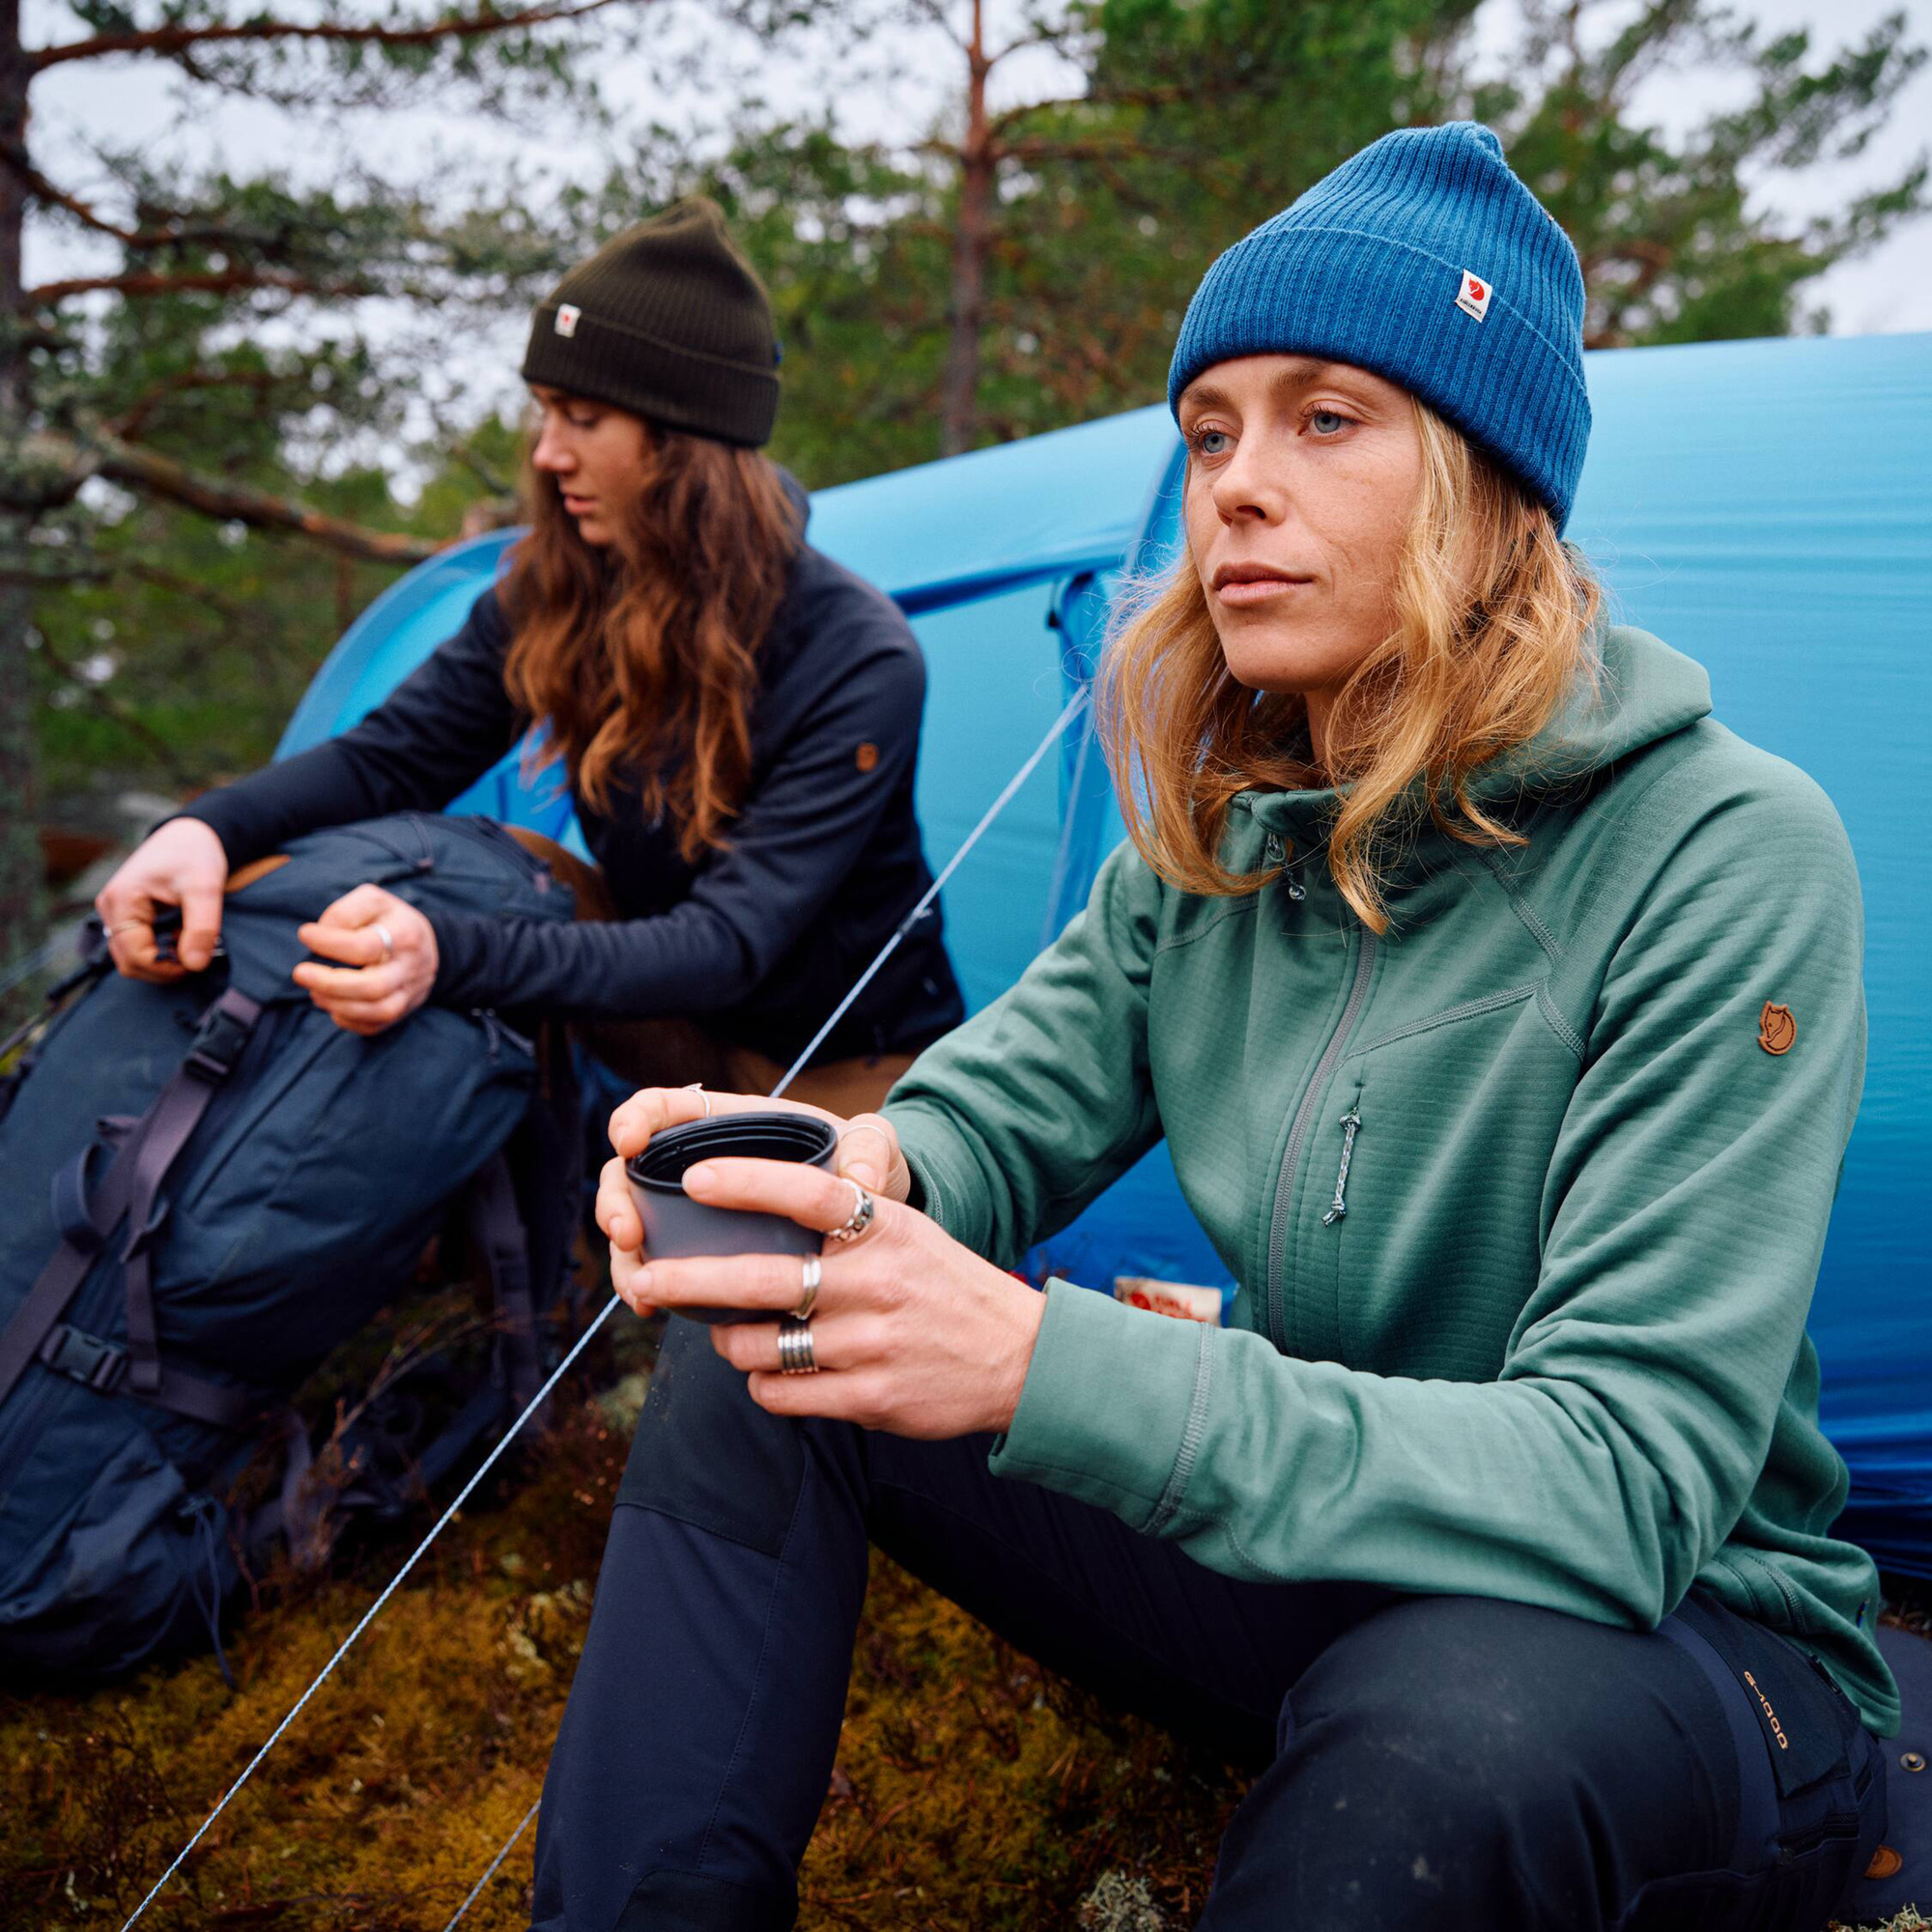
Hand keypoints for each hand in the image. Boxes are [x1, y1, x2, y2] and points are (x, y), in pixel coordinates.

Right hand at [95, 818, 228, 980]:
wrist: (189, 835)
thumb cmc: (195, 856)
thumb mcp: (205, 889)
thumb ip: (202, 928)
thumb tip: (195, 966)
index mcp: (122, 901)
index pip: (135, 956)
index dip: (167, 969)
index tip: (198, 962)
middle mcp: (109, 907)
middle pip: (128, 962)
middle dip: (163, 969)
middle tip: (197, 957)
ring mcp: (113, 911)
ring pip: (130, 957)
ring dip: (160, 962)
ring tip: (189, 943)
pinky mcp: (123, 914)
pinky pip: (134, 946)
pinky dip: (157, 951)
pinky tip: (180, 937)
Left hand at [292, 884, 438, 1034]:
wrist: (430, 948)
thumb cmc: (390, 921)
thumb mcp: (373, 901)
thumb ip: (345, 912)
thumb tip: (321, 935)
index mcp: (404, 934)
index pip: (366, 946)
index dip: (330, 943)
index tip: (305, 934)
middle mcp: (409, 967)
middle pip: (374, 986)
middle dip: (330, 983)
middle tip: (300, 973)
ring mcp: (409, 993)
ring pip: (377, 1011)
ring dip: (337, 1004)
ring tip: (314, 992)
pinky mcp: (402, 1011)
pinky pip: (375, 1026)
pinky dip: (349, 1020)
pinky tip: (333, 1006)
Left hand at [593, 1089, 1039, 1438]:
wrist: (1019, 1359)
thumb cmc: (947, 1287)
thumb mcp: (907, 1233)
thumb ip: (843, 1223)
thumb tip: (757, 1215)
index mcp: (885, 1229)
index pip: (807, 1193)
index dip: (747, 1182)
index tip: (695, 1177)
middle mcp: (875, 1283)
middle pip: (760, 1278)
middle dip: (688, 1281)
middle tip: (647, 1281)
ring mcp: (872, 1344)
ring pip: (760, 1346)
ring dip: (730, 1342)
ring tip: (729, 1334)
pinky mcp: (871, 1398)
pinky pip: (783, 1394)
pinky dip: (764, 1384)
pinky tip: (773, 1374)